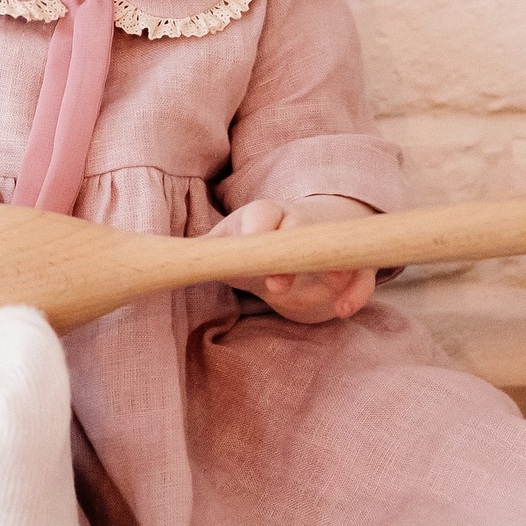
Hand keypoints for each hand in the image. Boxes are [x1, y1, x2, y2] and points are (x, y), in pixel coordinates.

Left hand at [205, 196, 376, 323]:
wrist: (301, 239)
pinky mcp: (352, 263)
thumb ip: (205, 253)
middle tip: (277, 285)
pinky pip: (360, 273)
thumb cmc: (255, 244)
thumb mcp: (228, 245)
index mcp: (263, 215)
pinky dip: (356, 290)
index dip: (254, 234)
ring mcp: (327, 241)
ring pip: (336, 249)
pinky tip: (344, 310)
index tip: (247, 253)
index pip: (260, 215)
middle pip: (299, 230)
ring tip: (332, 293)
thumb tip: (165, 261)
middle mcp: (298, 222)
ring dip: (335, 269)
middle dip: (291, 254)